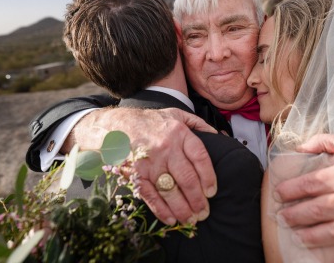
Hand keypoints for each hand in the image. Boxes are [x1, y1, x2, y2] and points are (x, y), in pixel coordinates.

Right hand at [69, 107, 217, 224]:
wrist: (114, 125)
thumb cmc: (149, 122)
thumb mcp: (176, 114)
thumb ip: (198, 124)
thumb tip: (219, 136)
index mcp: (179, 132)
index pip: (200, 157)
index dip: (209, 177)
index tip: (212, 191)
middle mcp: (166, 147)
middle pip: (187, 178)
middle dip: (198, 199)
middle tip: (204, 212)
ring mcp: (150, 162)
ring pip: (170, 190)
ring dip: (183, 208)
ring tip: (191, 219)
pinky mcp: (135, 173)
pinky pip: (151, 195)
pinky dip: (161, 210)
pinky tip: (172, 219)